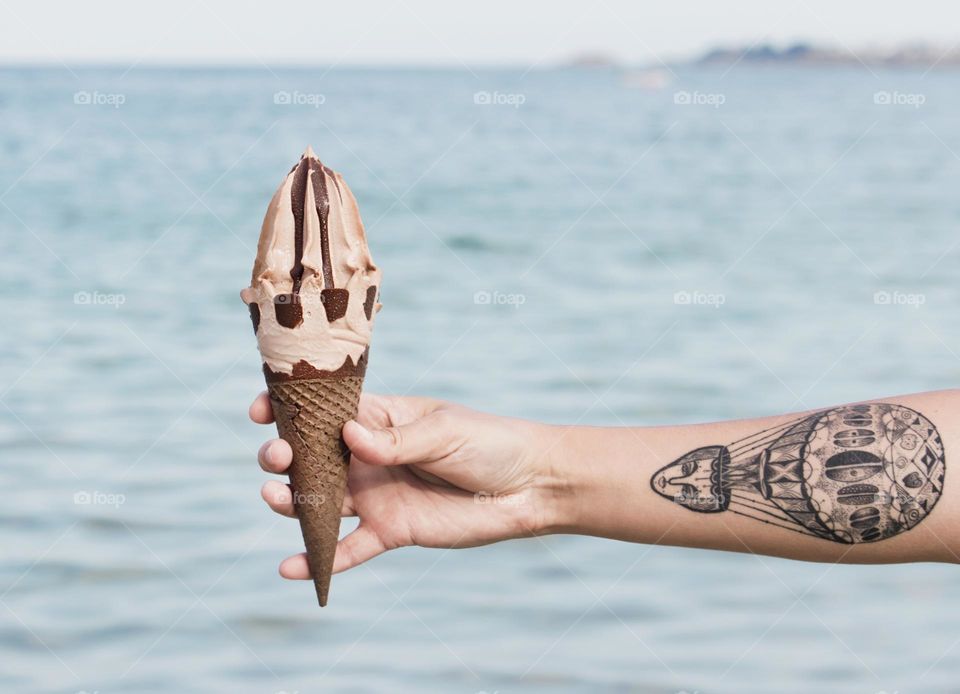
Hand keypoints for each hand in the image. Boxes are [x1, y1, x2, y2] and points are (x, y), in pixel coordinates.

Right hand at [249, 392, 564, 578]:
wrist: (528, 487)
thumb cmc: (489, 443)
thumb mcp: (444, 431)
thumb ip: (397, 440)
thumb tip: (349, 436)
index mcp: (380, 418)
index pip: (325, 409)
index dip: (289, 408)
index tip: (262, 409)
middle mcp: (368, 456)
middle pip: (311, 456)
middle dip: (283, 455)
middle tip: (277, 457)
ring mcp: (376, 494)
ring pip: (319, 500)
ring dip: (290, 501)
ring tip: (275, 497)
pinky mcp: (390, 531)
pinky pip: (348, 548)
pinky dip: (320, 559)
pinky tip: (292, 568)